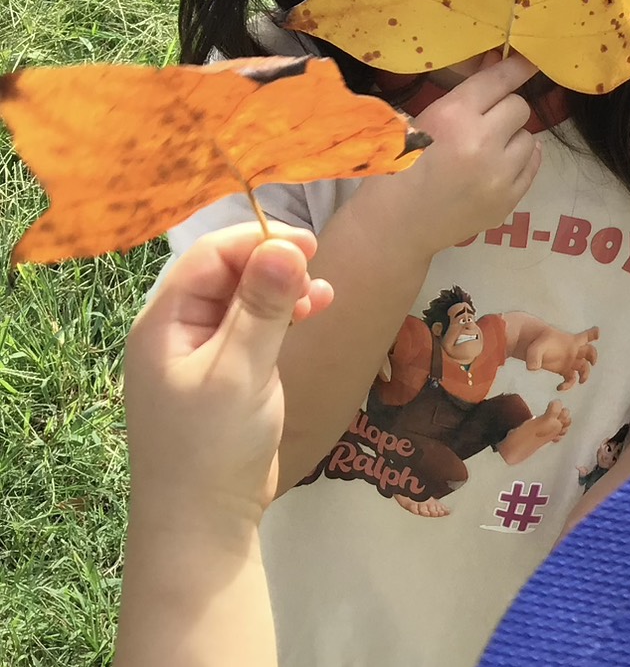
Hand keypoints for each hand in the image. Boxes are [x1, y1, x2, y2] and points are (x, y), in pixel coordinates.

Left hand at [125, 224, 332, 537]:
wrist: (202, 531)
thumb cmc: (213, 448)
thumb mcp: (241, 371)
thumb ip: (262, 307)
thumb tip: (285, 245)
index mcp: (163, 322)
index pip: (210, 256)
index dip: (258, 241)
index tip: (309, 245)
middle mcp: (176, 331)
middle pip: (226, 273)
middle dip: (273, 265)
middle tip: (318, 272)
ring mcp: (199, 355)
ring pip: (242, 299)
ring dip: (282, 290)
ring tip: (323, 297)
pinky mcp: (223, 377)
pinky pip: (251, 328)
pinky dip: (281, 317)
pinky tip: (313, 313)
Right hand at [370, 52, 540, 257]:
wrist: (396, 224)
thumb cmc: (400, 165)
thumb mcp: (424, 120)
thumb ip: (464, 94)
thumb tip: (497, 61)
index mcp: (453, 116)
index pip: (499, 80)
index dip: (517, 67)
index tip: (529, 61)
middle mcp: (481, 142)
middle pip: (519, 107)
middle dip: (504, 110)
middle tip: (486, 121)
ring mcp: (498, 175)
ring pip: (529, 136)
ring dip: (511, 138)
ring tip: (487, 150)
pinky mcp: (508, 200)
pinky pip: (532, 164)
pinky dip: (518, 161)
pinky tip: (497, 166)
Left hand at [525, 325, 599, 390]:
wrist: (530, 342)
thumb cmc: (536, 342)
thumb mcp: (536, 347)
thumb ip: (534, 357)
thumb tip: (532, 368)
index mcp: (571, 342)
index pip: (586, 336)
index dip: (593, 334)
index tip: (597, 333)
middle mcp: (573, 351)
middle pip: (589, 352)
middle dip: (593, 357)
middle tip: (591, 362)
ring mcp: (568, 361)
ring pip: (583, 368)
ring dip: (584, 375)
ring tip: (580, 381)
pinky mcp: (562, 369)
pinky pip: (571, 379)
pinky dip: (567, 385)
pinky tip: (558, 388)